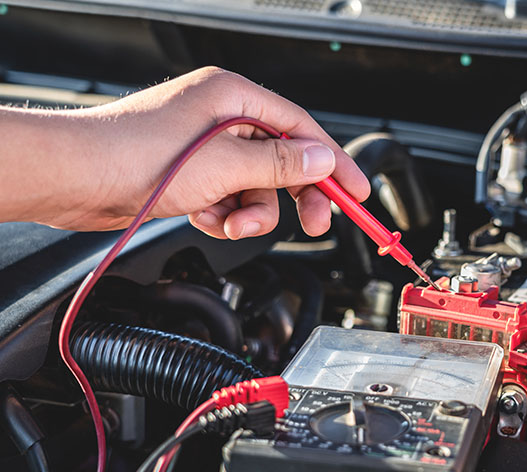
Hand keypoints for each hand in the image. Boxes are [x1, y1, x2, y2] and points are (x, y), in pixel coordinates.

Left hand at [41, 67, 369, 238]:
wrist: (76, 178)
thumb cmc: (136, 154)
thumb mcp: (225, 163)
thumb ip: (281, 164)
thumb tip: (321, 161)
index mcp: (233, 97)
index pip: (301, 128)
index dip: (333, 162)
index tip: (356, 192)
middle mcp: (221, 118)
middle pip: (282, 160)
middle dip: (293, 196)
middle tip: (313, 224)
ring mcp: (205, 147)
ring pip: (255, 188)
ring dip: (249, 212)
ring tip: (228, 221)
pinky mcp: (190, 174)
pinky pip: (228, 199)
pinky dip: (222, 214)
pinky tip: (204, 216)